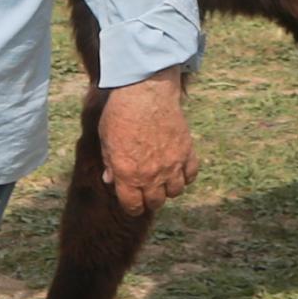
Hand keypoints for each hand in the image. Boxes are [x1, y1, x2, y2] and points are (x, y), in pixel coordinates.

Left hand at [97, 72, 196, 217]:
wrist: (145, 92)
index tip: (133, 201)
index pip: (133, 206)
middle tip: (148, 190)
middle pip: (155, 202)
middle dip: (150, 199)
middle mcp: (151, 175)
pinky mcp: (186, 152)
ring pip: (176, 191)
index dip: (132, 206)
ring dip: (169, 188)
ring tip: (164, 179)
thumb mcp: (106, 140)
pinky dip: (186, 175)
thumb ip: (110, 164)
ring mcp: (171, 165)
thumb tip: (110, 179)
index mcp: (127, 175)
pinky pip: (191, 174)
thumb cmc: (121, 114)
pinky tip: (179, 168)